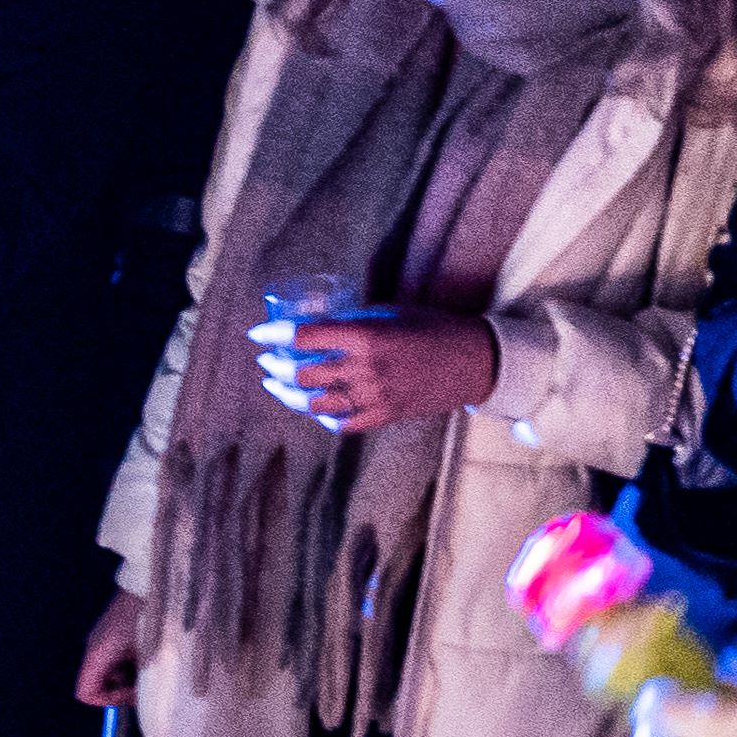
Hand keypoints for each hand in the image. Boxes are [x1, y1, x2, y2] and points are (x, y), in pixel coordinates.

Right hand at [75, 590, 148, 708]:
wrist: (150, 581)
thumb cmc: (148, 615)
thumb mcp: (148, 652)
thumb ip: (141, 679)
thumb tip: (143, 700)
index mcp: (97, 653)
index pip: (86, 692)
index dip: (108, 701)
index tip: (133, 694)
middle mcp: (95, 648)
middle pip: (99, 683)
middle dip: (123, 689)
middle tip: (149, 682)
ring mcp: (104, 640)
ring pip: (111, 673)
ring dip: (131, 677)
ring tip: (153, 666)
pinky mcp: (114, 634)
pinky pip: (117, 660)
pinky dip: (133, 664)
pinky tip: (151, 654)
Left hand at [251, 307, 497, 435]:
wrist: (477, 360)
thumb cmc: (434, 327)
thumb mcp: (391, 313)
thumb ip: (353, 321)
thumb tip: (317, 324)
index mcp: (364, 337)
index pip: (302, 337)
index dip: (272, 335)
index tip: (258, 334)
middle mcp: (365, 369)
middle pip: (301, 375)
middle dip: (275, 367)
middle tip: (267, 360)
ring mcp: (375, 397)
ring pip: (314, 404)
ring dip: (288, 395)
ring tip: (277, 386)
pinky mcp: (386, 415)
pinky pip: (343, 423)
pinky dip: (322, 416)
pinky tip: (313, 407)